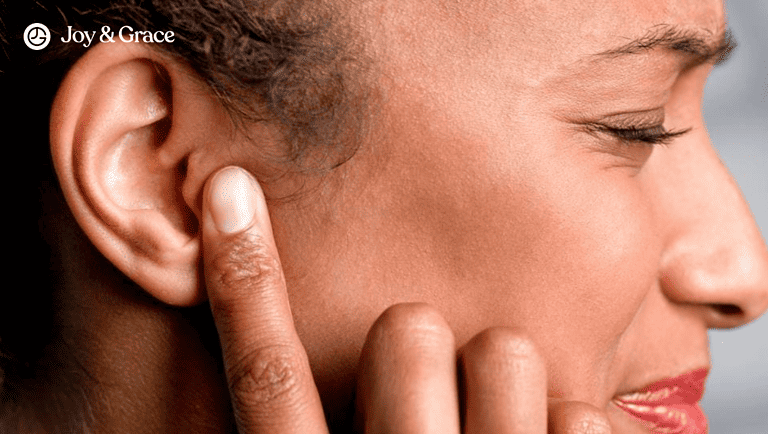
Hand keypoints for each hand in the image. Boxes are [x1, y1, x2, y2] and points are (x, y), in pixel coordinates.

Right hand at [201, 165, 612, 432]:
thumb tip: (291, 371)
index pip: (265, 375)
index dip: (243, 278)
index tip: (231, 191)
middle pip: (406, 331)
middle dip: (417, 338)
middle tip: (427, 379)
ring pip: (504, 351)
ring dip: (500, 377)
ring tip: (493, 431)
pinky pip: (580, 411)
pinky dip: (568, 428)